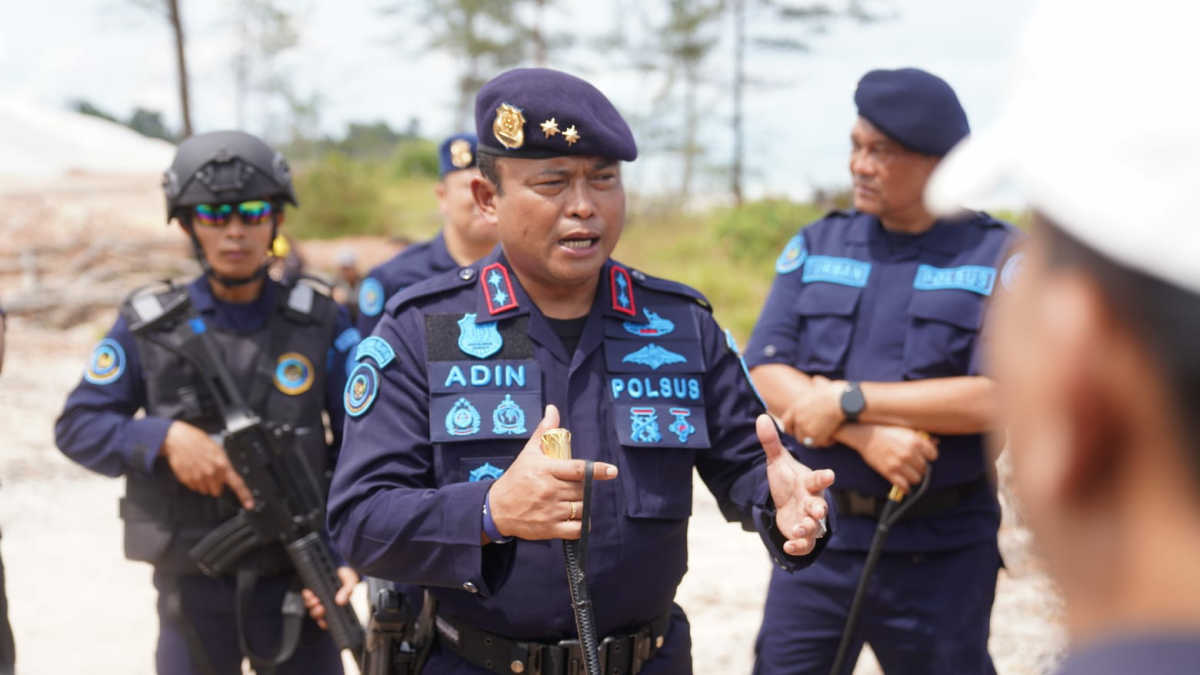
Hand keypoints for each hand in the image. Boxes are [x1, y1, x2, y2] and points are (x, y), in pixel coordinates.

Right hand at [161, 421, 254, 508]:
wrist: (178, 439)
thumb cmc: (197, 441)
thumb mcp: (217, 449)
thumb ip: (224, 464)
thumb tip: (228, 475)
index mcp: (222, 464)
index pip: (237, 484)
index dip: (244, 496)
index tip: (249, 504)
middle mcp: (211, 473)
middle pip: (217, 491)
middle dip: (216, 485)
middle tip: (211, 474)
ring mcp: (198, 478)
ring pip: (205, 491)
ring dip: (204, 484)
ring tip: (200, 469)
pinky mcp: (187, 480)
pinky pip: (194, 487)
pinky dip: (194, 482)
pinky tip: (193, 470)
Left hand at [301, 567, 358, 629]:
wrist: (340, 565)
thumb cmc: (347, 577)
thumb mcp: (350, 583)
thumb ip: (347, 592)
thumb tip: (340, 601)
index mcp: (337, 606)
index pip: (329, 620)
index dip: (324, 623)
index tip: (322, 621)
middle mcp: (328, 604)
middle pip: (318, 615)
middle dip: (317, 612)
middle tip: (320, 606)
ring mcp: (320, 598)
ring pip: (311, 607)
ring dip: (310, 604)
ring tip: (314, 598)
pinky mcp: (314, 591)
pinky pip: (306, 598)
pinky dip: (306, 596)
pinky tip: (309, 592)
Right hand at [487, 404, 618, 541]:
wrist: (497, 508)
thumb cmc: (517, 478)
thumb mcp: (529, 453)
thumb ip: (544, 432)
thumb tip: (553, 409)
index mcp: (546, 470)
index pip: (577, 470)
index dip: (597, 470)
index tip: (612, 471)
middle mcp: (549, 490)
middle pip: (582, 489)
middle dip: (584, 487)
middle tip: (572, 486)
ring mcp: (550, 511)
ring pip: (582, 508)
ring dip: (582, 505)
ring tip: (571, 500)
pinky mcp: (550, 529)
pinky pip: (576, 529)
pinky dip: (582, 525)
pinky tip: (577, 519)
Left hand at [758, 415, 835, 555]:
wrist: (786, 502)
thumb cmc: (788, 480)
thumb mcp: (777, 461)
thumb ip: (771, 442)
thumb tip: (761, 417)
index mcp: (808, 483)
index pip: (817, 478)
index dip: (823, 476)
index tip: (829, 474)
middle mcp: (812, 501)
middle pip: (820, 505)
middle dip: (819, 508)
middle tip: (817, 510)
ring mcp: (808, 519)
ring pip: (814, 527)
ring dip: (808, 528)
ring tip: (799, 529)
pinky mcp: (802, 535)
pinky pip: (805, 544)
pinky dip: (798, 547)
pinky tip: (788, 547)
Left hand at [780, 376, 843, 446]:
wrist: (843, 400)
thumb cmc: (837, 391)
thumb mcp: (820, 386)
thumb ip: (815, 388)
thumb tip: (816, 379)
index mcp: (796, 406)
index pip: (786, 422)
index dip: (792, 428)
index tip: (797, 431)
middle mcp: (797, 418)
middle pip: (797, 434)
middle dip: (806, 436)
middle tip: (816, 437)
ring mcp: (804, 428)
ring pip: (807, 441)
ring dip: (816, 440)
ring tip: (826, 438)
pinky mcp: (814, 436)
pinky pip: (818, 444)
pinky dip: (826, 442)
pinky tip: (832, 439)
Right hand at [852, 425, 937, 490]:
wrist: (867, 436)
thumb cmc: (887, 432)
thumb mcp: (906, 430)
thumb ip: (922, 437)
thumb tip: (936, 442)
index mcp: (915, 441)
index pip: (933, 456)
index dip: (928, 457)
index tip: (923, 457)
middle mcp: (909, 453)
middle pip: (924, 468)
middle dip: (919, 467)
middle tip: (912, 465)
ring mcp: (899, 463)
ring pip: (916, 479)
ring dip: (913, 477)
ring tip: (907, 473)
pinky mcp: (889, 472)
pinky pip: (904, 486)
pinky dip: (905, 487)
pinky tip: (904, 484)